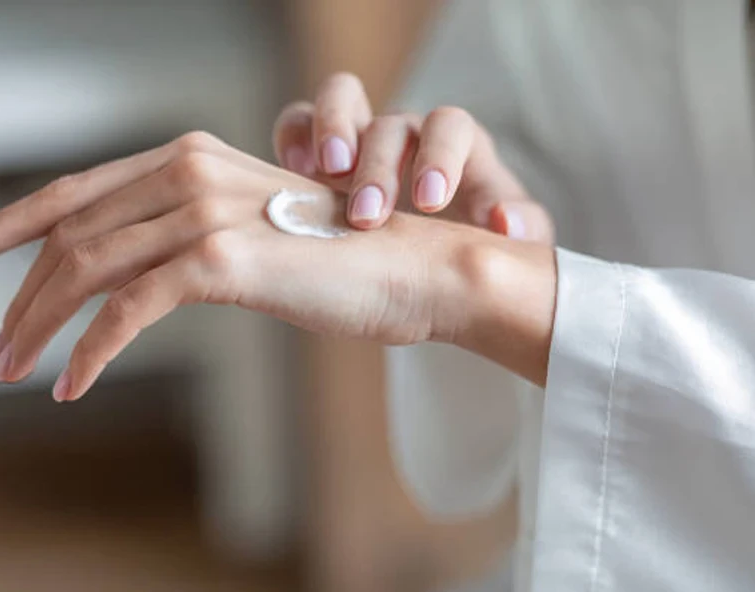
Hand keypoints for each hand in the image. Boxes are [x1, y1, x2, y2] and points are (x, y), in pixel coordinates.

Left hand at [0, 132, 555, 399]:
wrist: (410, 267)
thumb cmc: (335, 260)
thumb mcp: (247, 233)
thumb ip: (185, 236)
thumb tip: (128, 272)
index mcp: (187, 158)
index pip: (74, 190)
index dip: (8, 222)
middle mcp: (189, 169)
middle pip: (70, 232)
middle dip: (18, 292)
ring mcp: (206, 209)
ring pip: (89, 268)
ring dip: (41, 326)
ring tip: (15, 369)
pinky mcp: (225, 256)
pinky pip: (132, 308)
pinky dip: (93, 351)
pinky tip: (73, 385)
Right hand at [273, 72, 553, 241]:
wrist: (422, 271)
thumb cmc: (465, 250)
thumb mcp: (500, 247)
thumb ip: (519, 231)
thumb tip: (505, 225)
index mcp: (456, 150)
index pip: (451, 127)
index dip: (439, 158)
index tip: (427, 203)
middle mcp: (406, 136)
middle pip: (392, 121)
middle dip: (379, 165)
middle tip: (367, 213)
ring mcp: (359, 140)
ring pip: (341, 98)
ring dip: (332, 128)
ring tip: (325, 170)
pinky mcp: (316, 155)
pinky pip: (298, 124)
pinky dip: (293, 139)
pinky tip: (293, 175)